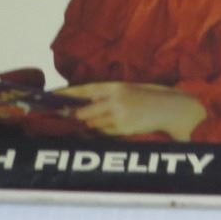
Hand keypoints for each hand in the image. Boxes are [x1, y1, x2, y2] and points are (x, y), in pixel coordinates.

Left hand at [60, 81, 206, 138]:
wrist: (168, 108)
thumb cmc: (144, 98)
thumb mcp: (126, 91)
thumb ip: (105, 95)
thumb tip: (80, 104)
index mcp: (114, 86)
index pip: (84, 90)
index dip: (66, 94)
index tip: (52, 97)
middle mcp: (115, 99)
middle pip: (84, 111)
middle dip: (75, 115)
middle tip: (64, 117)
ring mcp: (118, 115)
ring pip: (92, 124)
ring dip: (89, 125)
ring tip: (92, 122)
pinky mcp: (123, 128)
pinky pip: (103, 133)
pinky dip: (101, 132)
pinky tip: (106, 129)